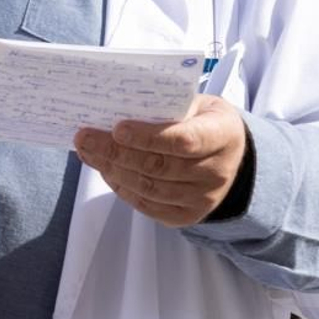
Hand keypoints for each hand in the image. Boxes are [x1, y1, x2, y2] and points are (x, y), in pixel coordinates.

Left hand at [73, 95, 248, 227]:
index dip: (148, 136)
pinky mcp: (188, 215)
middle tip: (85, 138)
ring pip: (150, 188)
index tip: (117, 128)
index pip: (184, 140)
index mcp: (222, 135)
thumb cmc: (206, 121)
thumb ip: (167, 104)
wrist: (233, 157)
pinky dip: (123, 189)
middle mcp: (216, 172)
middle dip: (115, 152)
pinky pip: (149, 205)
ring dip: (113, 170)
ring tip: (89, 153)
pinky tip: (107, 171)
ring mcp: (203, 198)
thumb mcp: (198, 103)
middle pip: (159, 167)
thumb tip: (118, 106)